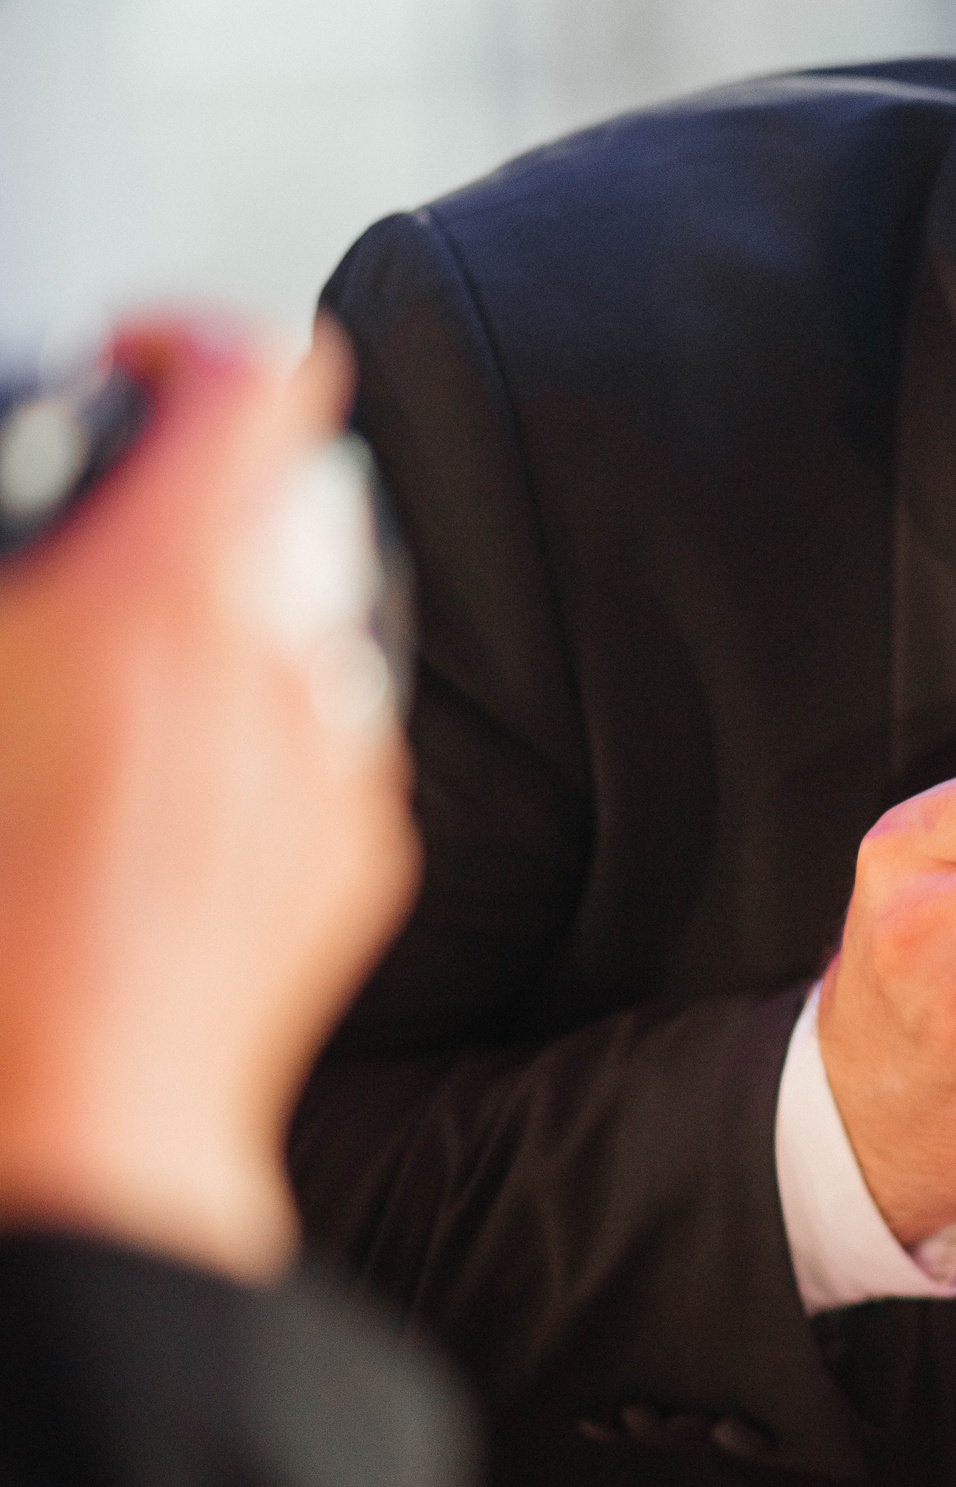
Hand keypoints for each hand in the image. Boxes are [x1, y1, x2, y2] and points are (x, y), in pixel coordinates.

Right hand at [0, 318, 419, 1282]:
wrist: (73, 1123)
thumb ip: (28, 588)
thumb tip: (55, 559)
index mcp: (166, 598)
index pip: (259, 375)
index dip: (193, 340)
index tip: (138, 365)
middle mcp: (286, 664)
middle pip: (288, 494)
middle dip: (198, 502)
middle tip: (103, 554)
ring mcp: (340, 760)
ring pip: (314, 618)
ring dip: (237, 616)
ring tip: (128, 691)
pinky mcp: (367, 850)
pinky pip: (332, 736)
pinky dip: (269, 729)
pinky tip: (173, 799)